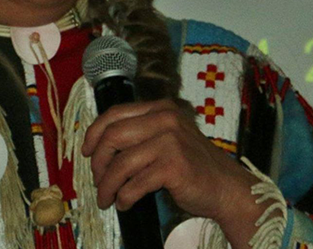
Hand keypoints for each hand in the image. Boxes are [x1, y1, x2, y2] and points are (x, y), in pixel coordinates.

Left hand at [81, 99, 258, 222]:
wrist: (226, 187)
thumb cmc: (193, 165)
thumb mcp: (168, 138)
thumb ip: (140, 134)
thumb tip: (100, 147)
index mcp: (161, 108)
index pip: (114, 114)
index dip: (94, 133)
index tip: (86, 151)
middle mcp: (165, 119)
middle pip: (112, 136)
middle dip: (98, 162)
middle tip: (97, 180)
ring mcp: (170, 141)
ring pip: (120, 163)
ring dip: (107, 185)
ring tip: (106, 198)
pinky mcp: (173, 166)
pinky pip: (134, 183)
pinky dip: (124, 196)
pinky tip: (124, 203)